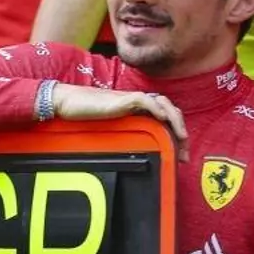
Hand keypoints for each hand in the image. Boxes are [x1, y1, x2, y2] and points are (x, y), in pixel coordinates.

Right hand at [52, 84, 188, 159]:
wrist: (69, 103)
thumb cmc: (86, 115)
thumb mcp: (112, 129)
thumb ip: (126, 134)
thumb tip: (137, 153)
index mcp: (138, 109)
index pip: (166, 117)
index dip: (177, 133)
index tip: (181, 154)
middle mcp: (139, 102)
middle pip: (170, 110)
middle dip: (181, 131)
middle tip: (184, 153)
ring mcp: (132, 99)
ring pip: (163, 103)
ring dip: (175, 120)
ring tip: (180, 137)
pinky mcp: (123, 98)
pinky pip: (145, 100)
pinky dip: (157, 108)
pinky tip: (162, 119)